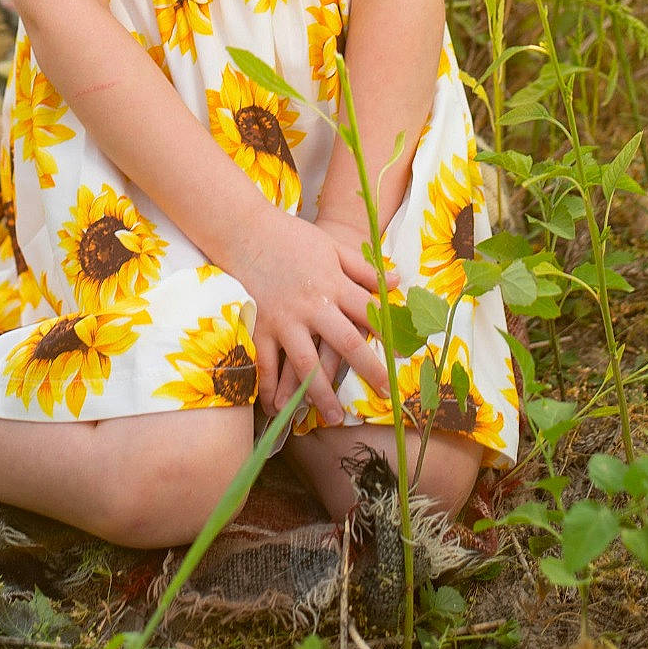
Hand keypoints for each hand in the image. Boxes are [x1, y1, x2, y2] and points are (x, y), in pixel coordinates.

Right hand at [272, 213, 396, 422]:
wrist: (245, 231)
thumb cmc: (291, 237)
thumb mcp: (332, 246)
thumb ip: (363, 268)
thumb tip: (397, 283)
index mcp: (332, 284)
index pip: (366, 313)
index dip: (387, 334)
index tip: (402, 355)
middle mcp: (311, 305)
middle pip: (344, 344)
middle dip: (367, 370)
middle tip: (384, 395)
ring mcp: (283, 319)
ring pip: (305, 364)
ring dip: (320, 393)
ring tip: (332, 417)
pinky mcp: (258, 326)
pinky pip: (266, 364)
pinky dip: (270, 388)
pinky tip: (278, 407)